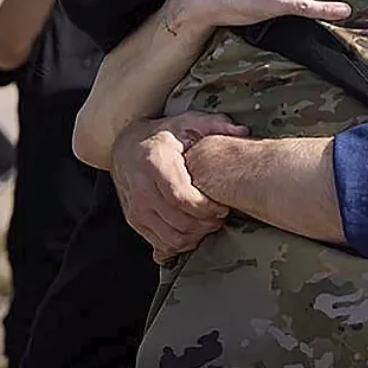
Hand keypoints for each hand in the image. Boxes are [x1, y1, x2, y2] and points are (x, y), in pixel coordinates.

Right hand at [110, 112, 247, 263]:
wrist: (125, 147)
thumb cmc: (162, 136)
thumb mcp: (187, 122)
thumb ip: (215, 125)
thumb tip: (242, 131)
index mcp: (155, 163)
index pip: (181, 198)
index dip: (206, 208)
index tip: (222, 207)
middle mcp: (141, 188)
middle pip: (179, 221)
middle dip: (206, 224)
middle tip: (220, 217)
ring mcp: (136, 208)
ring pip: (171, 237)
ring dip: (196, 237)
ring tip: (209, 224)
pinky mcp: (134, 221)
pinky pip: (160, 243)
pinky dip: (181, 245)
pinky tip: (193, 233)